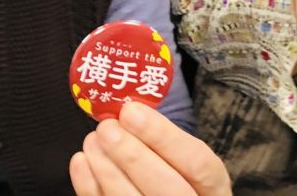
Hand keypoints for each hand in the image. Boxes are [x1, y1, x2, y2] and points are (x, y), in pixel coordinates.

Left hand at [69, 102, 230, 195]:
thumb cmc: (176, 177)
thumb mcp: (185, 159)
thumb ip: (166, 141)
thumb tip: (130, 108)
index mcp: (214, 189)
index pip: (198, 164)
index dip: (164, 137)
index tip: (131, 111)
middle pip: (169, 191)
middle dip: (133, 156)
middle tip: (106, 128)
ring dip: (108, 170)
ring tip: (92, 139)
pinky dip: (90, 187)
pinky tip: (82, 161)